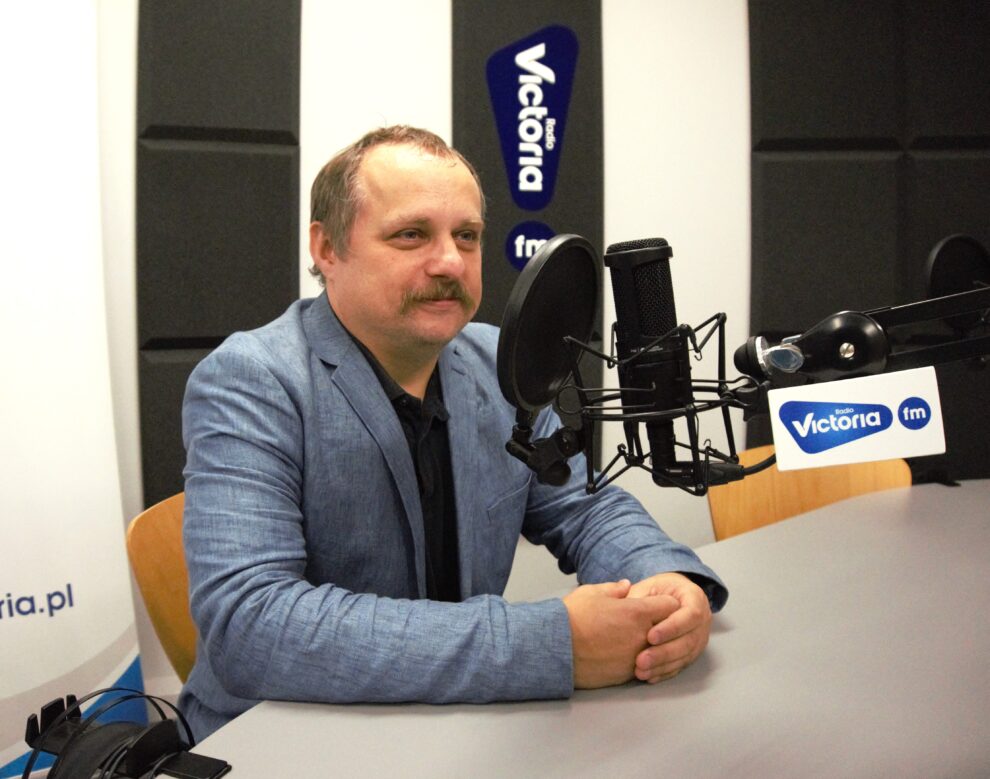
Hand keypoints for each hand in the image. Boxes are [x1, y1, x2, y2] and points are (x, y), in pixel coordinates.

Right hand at [562, 580, 679, 688]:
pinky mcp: (627, 674)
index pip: (671, 606)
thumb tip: (626, 585)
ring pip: (658, 651)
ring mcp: (636, 657)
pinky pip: (643, 666)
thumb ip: (614, 589)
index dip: (664, 603)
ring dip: (651, 645)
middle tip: (648, 622)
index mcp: (637, 612)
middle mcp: (643, 636)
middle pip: (669, 630)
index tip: (655, 604)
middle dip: (662, 625)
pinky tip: (623, 655)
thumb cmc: (572, 616)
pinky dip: (638, 660)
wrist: (556, 649)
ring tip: (632, 640)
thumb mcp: (591, 593)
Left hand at [626, 573, 711, 683]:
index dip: (672, 628)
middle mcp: (702, 622)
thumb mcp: (651, 586)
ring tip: (641, 671)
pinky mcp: (691, 654)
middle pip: (688, 641)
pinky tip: (649, 676)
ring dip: (662, 666)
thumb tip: (625, 606)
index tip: (650, 636)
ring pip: (684, 657)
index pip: (690, 615)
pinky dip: (664, 673)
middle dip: (664, 652)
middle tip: (641, 660)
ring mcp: (699, 640)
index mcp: (695, 599)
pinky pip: (680, 666)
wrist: (672, 597)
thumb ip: (640, 596)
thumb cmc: (659, 590)